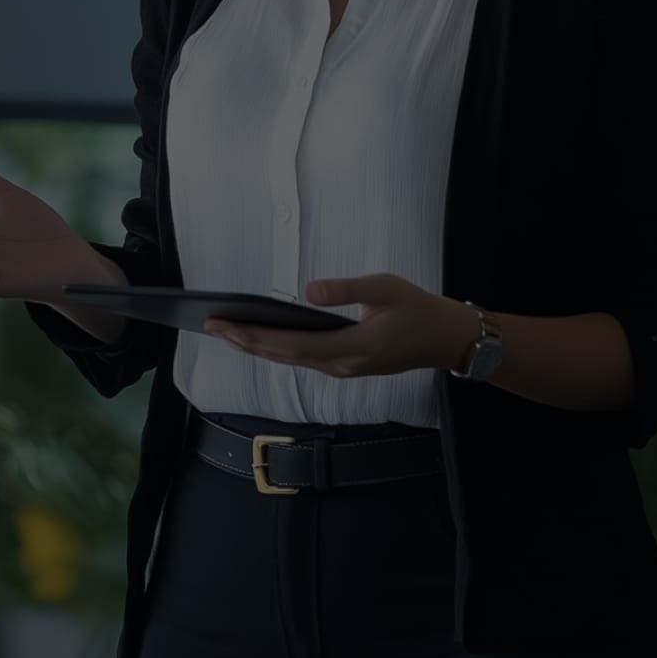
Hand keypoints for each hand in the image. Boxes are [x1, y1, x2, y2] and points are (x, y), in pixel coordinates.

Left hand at [206, 273, 479, 378]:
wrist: (446, 339)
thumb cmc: (417, 309)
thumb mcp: (385, 288)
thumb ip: (346, 290)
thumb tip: (308, 291)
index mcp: (352, 348)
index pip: (291, 345)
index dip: (254, 337)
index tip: (224, 326)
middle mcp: (342, 365)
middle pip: (283, 356)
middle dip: (245, 342)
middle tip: (210, 326)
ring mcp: (343, 369)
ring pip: (291, 361)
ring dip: (257, 348)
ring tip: (225, 332)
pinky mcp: (345, 365)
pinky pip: (302, 360)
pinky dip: (276, 350)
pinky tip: (259, 339)